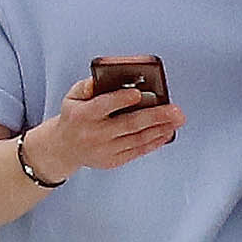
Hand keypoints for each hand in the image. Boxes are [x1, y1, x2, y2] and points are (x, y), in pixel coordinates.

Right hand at [25, 74, 181, 178]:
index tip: (138, 93)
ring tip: (177, 120)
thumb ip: (87, 86)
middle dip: (155, 116)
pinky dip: (154, 142)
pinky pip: (137, 151)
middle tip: (175, 110)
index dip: (121, 99)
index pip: (104, 106)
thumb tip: (105, 80)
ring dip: (160, 129)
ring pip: (137, 139)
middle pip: (129, 124)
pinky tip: (166, 133)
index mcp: (82, 115)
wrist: (64, 148)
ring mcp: (104, 150)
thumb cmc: (74, 117)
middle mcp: (94, 134)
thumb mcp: (72, 97)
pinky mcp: (112, 161)